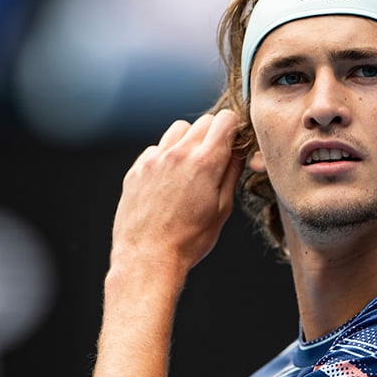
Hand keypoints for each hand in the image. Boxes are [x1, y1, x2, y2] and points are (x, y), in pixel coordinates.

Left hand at [110, 109, 243, 277]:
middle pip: (204, 122)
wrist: (147, 257)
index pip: (225, 120)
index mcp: (205, 163)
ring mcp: (154, 159)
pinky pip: (156, 148)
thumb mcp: (222, 209)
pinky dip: (166, 156)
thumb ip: (231, 174)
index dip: (234, 130)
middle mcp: (178, 154)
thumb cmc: (189, 240)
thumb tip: (238, 153)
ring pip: (178, 129)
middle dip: (214, 136)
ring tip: (190, 168)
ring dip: (189, 141)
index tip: (234, 144)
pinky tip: (168, 181)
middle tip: (215, 161)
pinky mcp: (137, 169)